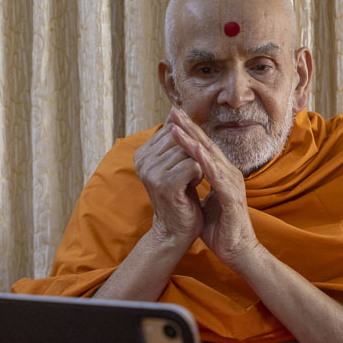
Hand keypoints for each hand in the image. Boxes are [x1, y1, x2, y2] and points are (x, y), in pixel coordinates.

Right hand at [133, 124, 205, 250]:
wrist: (177, 231)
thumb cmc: (181, 197)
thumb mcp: (175, 165)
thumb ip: (174, 140)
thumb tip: (175, 111)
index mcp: (142, 153)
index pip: (173, 130)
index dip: (188, 144)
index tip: (184, 165)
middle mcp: (142, 160)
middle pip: (182, 138)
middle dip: (194, 154)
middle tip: (189, 175)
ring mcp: (151, 171)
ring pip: (190, 151)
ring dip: (198, 166)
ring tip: (190, 182)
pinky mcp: (165, 183)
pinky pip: (194, 165)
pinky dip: (200, 175)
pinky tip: (193, 186)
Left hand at [166, 108, 261, 269]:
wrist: (237, 253)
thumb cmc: (222, 230)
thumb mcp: (205, 205)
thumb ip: (198, 190)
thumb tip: (184, 181)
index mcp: (223, 176)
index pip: (204, 149)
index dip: (189, 133)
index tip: (173, 118)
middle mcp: (229, 175)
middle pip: (209, 146)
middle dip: (190, 127)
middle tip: (175, 109)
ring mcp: (233, 185)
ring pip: (212, 157)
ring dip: (195, 140)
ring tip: (178, 125)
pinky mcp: (233, 198)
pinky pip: (219, 177)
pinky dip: (207, 163)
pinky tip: (196, 152)